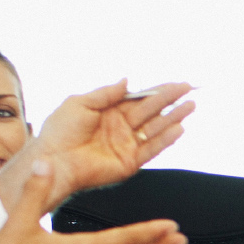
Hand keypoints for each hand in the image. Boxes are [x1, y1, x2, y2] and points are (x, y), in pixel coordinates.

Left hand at [0, 81, 196, 208]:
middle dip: (170, 100)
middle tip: (188, 90)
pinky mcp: (129, 162)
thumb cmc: (59, 132)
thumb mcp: (80, 102)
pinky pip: (151, 149)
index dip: (156, 90)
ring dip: (173, 117)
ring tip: (190, 106)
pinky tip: (178, 129)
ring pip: (155, 128)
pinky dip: (165, 139)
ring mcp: (126, 144)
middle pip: (151, 111)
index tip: (175, 83)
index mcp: (108, 111)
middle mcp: (120, 127)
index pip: (138, 98)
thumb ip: (106, 92)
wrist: (53, 160)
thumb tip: (127, 80)